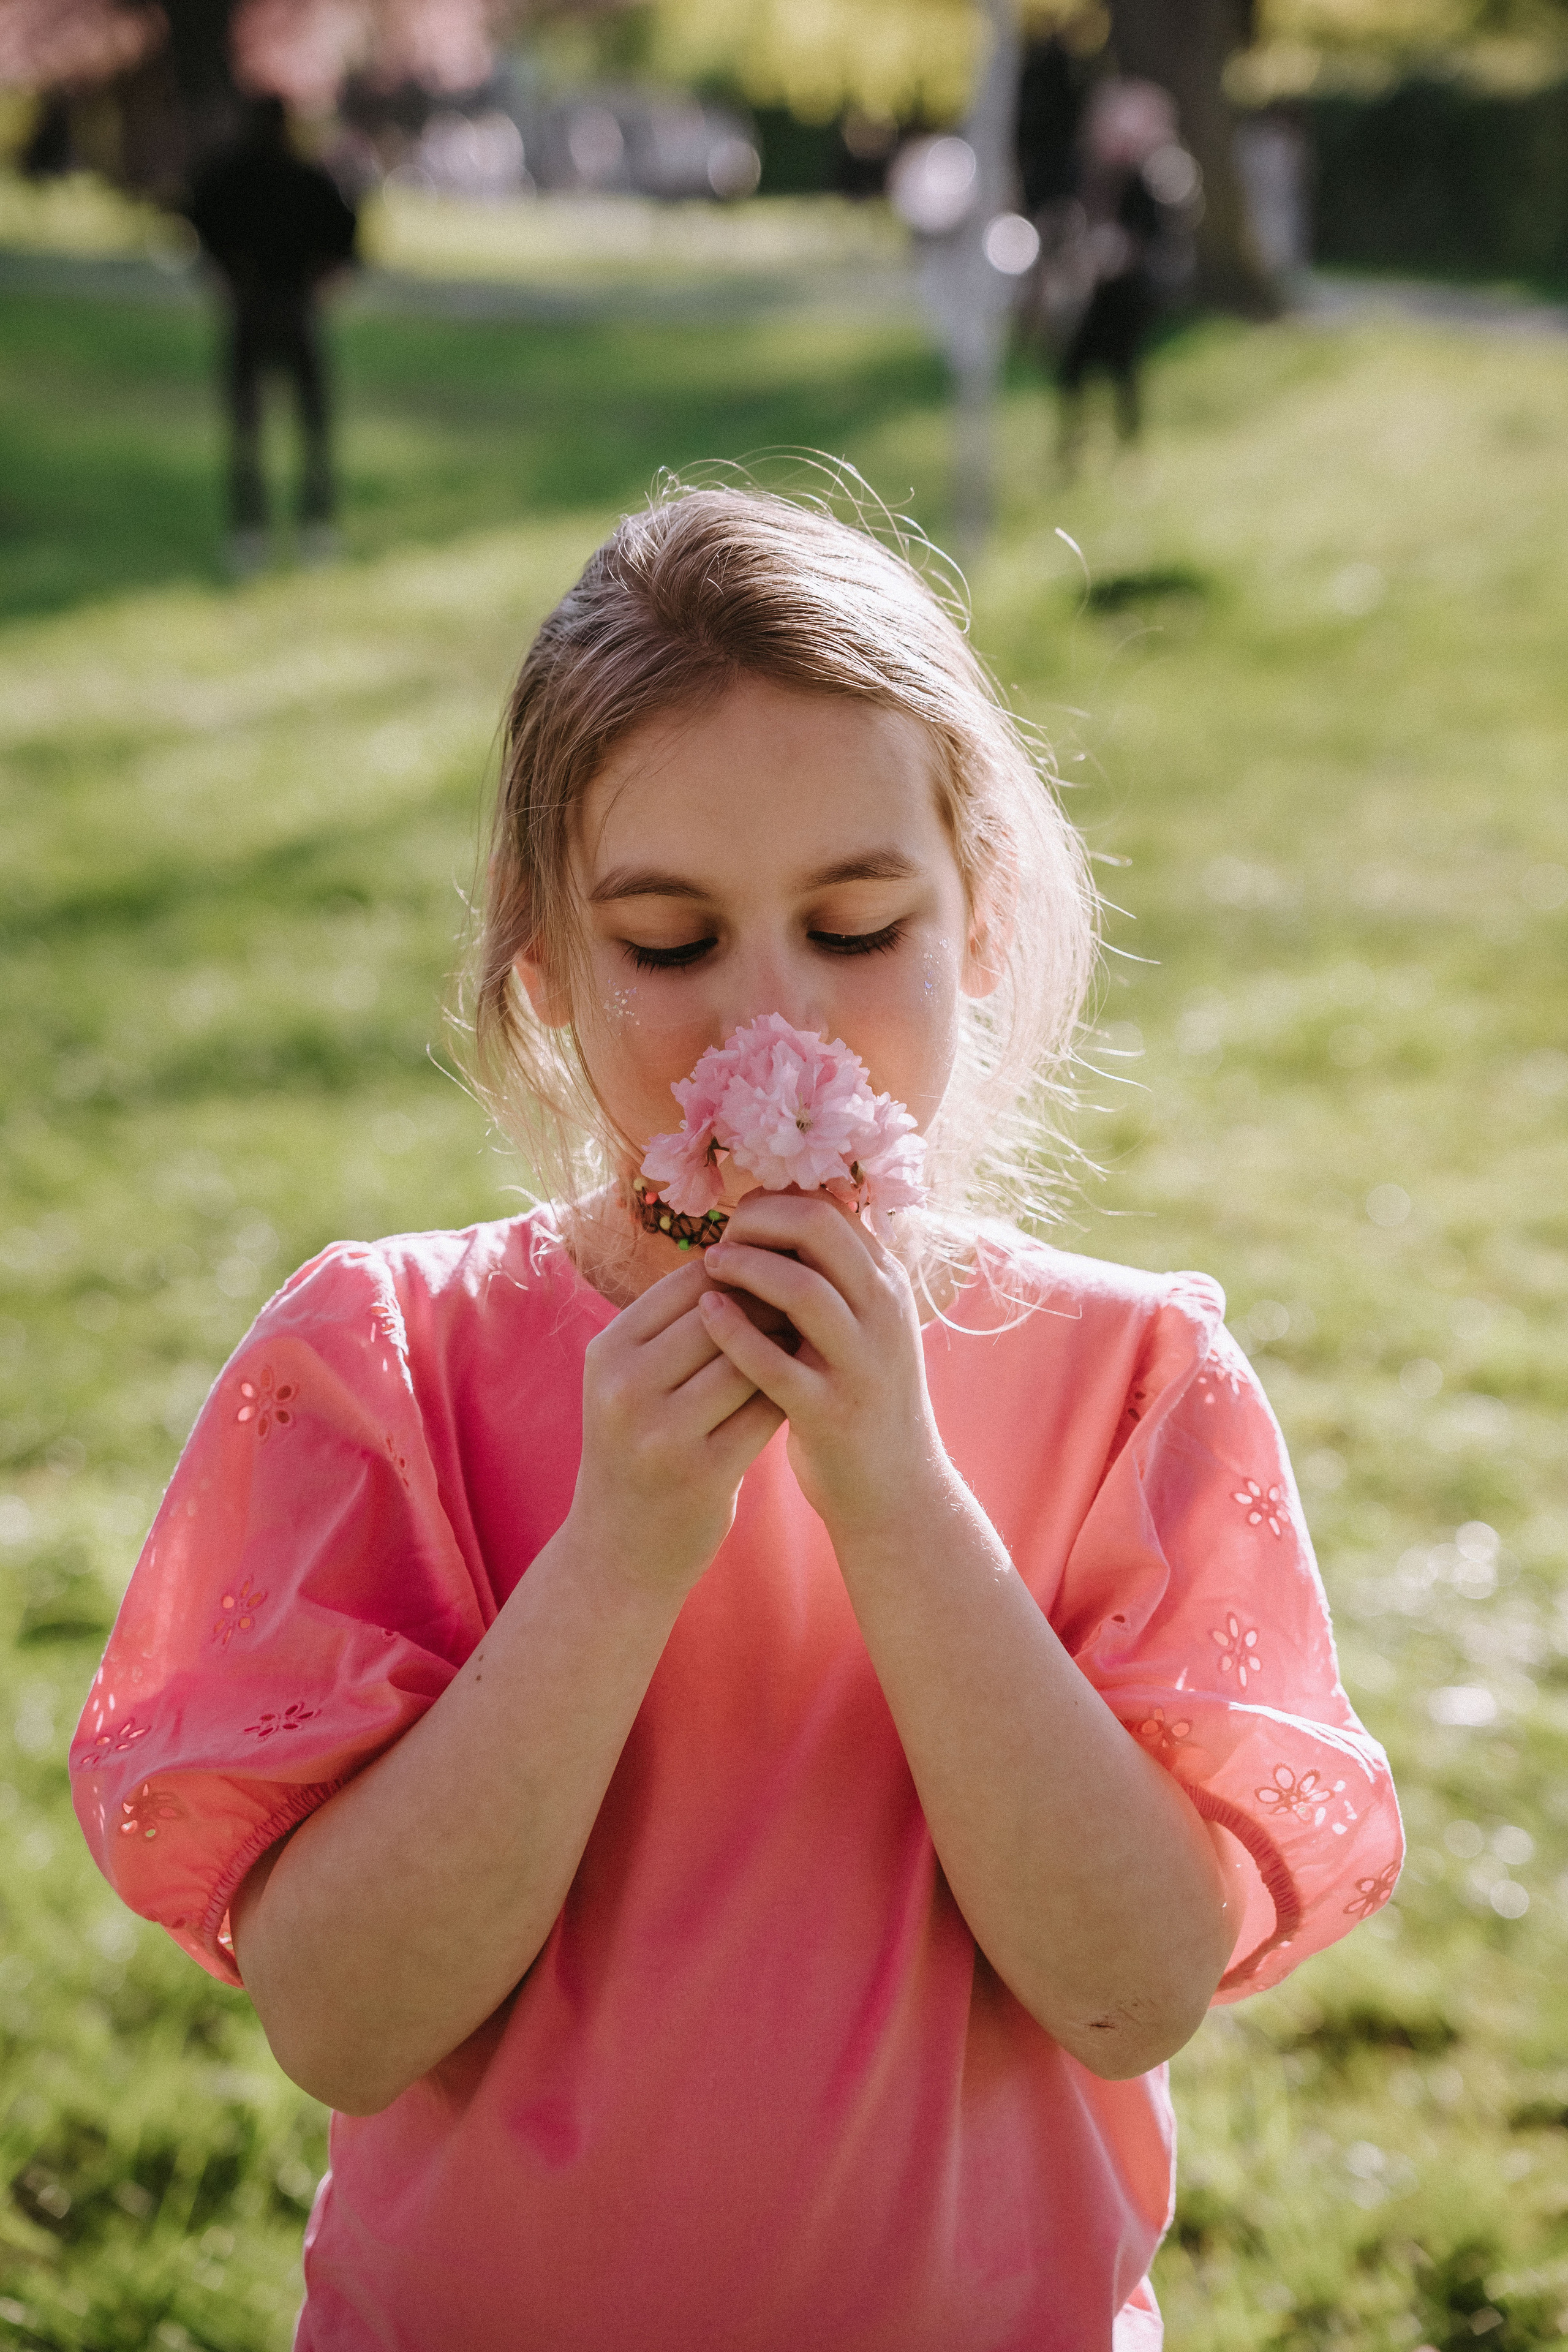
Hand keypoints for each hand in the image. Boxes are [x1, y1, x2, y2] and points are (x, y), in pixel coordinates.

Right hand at [571, 1256, 783, 1599]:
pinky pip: (764, 1411)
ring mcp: (659, 1432)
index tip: (779, 1271)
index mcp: (608, 1351)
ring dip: (785, 1348)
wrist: (619, 1550)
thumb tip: (750, 1255)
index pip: (688, 1282)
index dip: (741, 1271)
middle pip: (719, 1315)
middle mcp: (625, 1387)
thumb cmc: (638, 1449)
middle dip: (769, 1305)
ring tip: (811, 1341)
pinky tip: (804, 1388)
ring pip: (746, 1361)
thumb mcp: (629, 1381)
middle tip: (809, 1304)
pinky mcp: (700, 1472)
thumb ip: (674, 1327)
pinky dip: (789, 1393)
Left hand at [696, 1193, 943, 1539]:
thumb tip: (768, 1220)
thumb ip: (828, 1276)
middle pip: (819, 1228)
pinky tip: (708, 1314)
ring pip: (802, 1288)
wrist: (897, 1488)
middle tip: (721, 1240)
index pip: (830, 1206)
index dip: (775, 1202)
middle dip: (758, 1221)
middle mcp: (883, 1312)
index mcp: (887, 1283)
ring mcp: (861, 1362)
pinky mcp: (832, 1412)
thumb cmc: (858, 1396)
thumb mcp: (859, 1325)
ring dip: (745, 1267)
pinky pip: (776, 1363)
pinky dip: (735, 1333)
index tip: (739, 1219)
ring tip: (710, 1267)